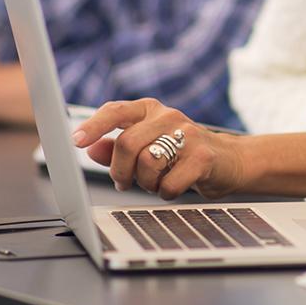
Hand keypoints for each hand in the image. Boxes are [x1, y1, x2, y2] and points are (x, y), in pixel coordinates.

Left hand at [73, 100, 246, 199]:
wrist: (230, 161)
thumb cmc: (182, 154)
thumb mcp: (147, 148)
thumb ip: (117, 149)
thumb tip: (91, 149)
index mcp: (149, 110)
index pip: (115, 110)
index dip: (94, 126)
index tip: (75, 141)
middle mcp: (168, 116)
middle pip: (127, 143)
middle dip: (120, 171)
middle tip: (124, 182)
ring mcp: (188, 134)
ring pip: (147, 164)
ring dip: (145, 183)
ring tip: (155, 183)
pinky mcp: (203, 156)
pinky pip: (169, 183)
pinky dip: (166, 193)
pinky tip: (173, 187)